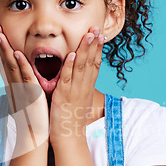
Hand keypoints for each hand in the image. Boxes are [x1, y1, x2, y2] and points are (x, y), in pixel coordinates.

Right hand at [0, 24, 48, 148]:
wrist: (34, 137)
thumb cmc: (33, 119)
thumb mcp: (28, 98)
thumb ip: (25, 87)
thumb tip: (24, 79)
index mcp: (15, 85)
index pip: (6, 63)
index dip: (0, 48)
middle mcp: (15, 86)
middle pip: (5, 60)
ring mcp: (21, 89)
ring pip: (12, 65)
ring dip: (5, 48)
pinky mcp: (30, 95)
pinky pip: (25, 77)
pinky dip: (20, 65)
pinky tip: (17, 53)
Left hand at [49, 27, 104, 146]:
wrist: (68, 137)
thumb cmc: (71, 120)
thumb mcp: (79, 101)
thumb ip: (79, 88)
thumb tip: (81, 80)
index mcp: (86, 87)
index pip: (95, 65)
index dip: (98, 49)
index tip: (101, 35)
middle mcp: (83, 87)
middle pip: (91, 62)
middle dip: (95, 44)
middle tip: (98, 28)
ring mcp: (74, 90)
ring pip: (81, 67)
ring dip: (85, 49)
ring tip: (89, 34)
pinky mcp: (64, 95)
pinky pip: (67, 78)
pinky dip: (70, 66)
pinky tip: (72, 55)